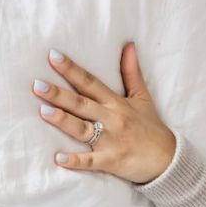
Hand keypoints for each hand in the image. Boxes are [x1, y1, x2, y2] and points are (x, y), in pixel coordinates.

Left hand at [31, 42, 175, 184]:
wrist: (168, 159)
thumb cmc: (151, 128)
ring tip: (43, 111)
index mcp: (115, 102)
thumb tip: (128, 45)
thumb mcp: (143, 97)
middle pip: (81, 103)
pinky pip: (90, 161)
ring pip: (82, 128)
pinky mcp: (111, 160)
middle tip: (37, 84)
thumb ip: (131, 72)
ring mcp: (110, 140)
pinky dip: (75, 161)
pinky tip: (58, 158)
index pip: (89, 82)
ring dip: (63, 120)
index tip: (53, 56)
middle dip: (59, 94)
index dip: (71, 69)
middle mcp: (111, 118)